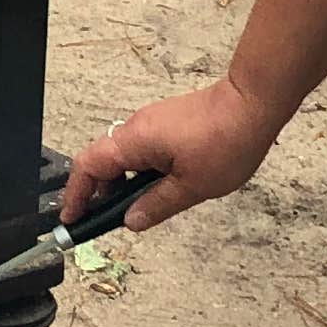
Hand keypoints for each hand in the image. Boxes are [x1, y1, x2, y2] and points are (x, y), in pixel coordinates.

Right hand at [63, 80, 284, 230]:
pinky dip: (139, 171)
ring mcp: (152, 122)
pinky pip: (141, 149)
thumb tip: (130, 221)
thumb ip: (156, 206)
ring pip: (123, 156)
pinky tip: (159, 188)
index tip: (72, 218)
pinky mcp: (167, 122)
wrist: (253, 104)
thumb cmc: (226, 141)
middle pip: (102, 161)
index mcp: (134, 141)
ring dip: (123, 183)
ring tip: (138, 209)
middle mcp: (136, 127)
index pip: (87, 166)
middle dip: (99, 194)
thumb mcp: (192, 186)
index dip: (76, 195)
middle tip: (107, 222)